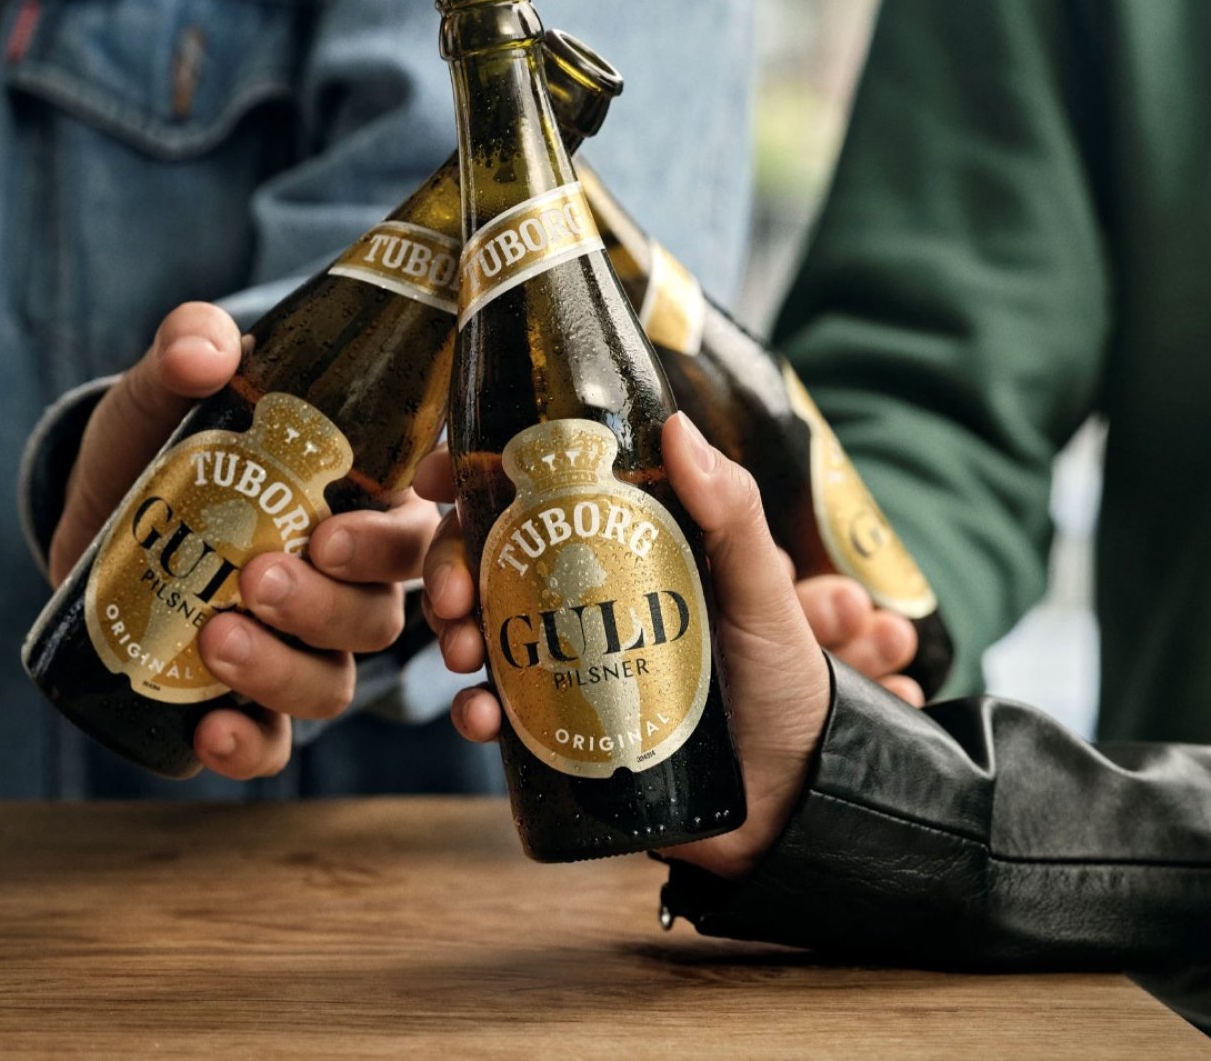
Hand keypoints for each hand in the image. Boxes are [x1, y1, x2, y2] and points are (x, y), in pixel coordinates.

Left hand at [49, 301, 438, 779]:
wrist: (97, 518)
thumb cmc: (163, 445)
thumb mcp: (171, 388)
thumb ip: (187, 348)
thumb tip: (205, 352)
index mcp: (361, 502)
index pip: (421, 529)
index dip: (408, 547)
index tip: (342, 533)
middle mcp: (348, 583)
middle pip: (381, 613)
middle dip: (327, 604)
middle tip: (260, 577)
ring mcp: (301, 648)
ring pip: (336, 682)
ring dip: (284, 670)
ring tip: (216, 638)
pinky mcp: (247, 701)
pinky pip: (275, 744)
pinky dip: (250, 748)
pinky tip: (208, 734)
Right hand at [413, 445, 923, 707]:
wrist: (792, 800)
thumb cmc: (787, 682)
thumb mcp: (763, 589)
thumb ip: (733, 512)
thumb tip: (677, 429)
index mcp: (625, 541)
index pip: (537, 489)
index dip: (473, 475)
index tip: (436, 479)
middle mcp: (585, 590)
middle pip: (490, 554)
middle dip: (449, 565)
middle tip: (454, 596)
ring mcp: (567, 656)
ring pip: (480, 624)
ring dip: (451, 631)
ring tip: (463, 655)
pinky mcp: (560, 720)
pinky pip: (498, 706)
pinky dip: (475, 708)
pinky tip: (480, 717)